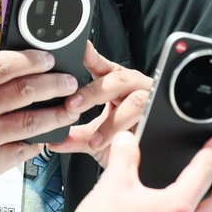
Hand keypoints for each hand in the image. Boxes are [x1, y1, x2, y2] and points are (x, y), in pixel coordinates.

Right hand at [0, 49, 79, 193]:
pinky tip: (44, 138)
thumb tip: (16, 72)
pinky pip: (24, 150)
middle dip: (55, 84)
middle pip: (26, 90)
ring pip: (32, 121)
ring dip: (57, 114)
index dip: (33, 59)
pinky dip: (38, 143)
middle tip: (69, 82)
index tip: (49, 59)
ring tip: (69, 110)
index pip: (4, 65)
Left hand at [47, 43, 152, 164]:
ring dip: (113, 122)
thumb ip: (75, 138)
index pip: (101, 66)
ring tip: (95, 139)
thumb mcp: (94, 139)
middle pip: (115, 80)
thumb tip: (52, 140)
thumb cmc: (122, 140)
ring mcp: (149, 99)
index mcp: (115, 83)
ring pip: (134, 102)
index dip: (91, 57)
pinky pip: (148, 121)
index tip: (81, 50)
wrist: (146, 161)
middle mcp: (132, 86)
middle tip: (72, 105)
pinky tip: (120, 142)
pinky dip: (131, 133)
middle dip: (93, 92)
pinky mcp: (160, 116)